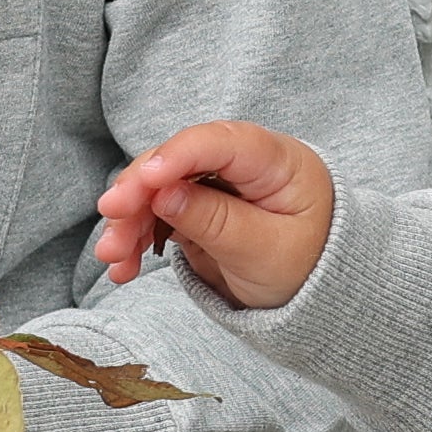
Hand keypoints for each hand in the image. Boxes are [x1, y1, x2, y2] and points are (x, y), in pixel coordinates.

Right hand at [93, 121, 335, 307]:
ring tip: (112, 259)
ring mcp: (215, 180)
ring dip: (129, 220)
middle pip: (178, 161)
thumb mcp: (266, 251)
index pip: (222, 143)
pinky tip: (123, 265)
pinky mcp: (197, 203)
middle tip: (112, 223)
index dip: (177, 156)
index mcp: (276, 160)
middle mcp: (241, 161)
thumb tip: (164, 194)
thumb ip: (217, 222)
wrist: (320, 288)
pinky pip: (158, 212)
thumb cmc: (308, 264)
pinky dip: (138, 235)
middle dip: (138, 193)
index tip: (142, 184)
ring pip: (158, 187)